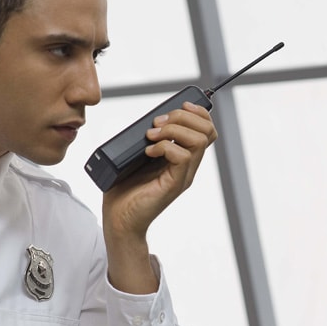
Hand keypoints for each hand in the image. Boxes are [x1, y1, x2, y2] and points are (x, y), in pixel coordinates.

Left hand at [101, 101, 217, 293]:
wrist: (119, 219)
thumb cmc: (125, 189)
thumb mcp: (138, 155)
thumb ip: (149, 139)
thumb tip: (150, 120)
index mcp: (183, 157)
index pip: (207, 129)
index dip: (198, 112)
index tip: (178, 106)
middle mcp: (188, 166)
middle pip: (208, 131)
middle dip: (183, 117)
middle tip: (158, 123)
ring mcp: (183, 176)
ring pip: (199, 140)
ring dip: (173, 130)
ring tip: (152, 136)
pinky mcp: (174, 184)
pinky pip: (182, 156)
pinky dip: (164, 147)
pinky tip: (148, 151)